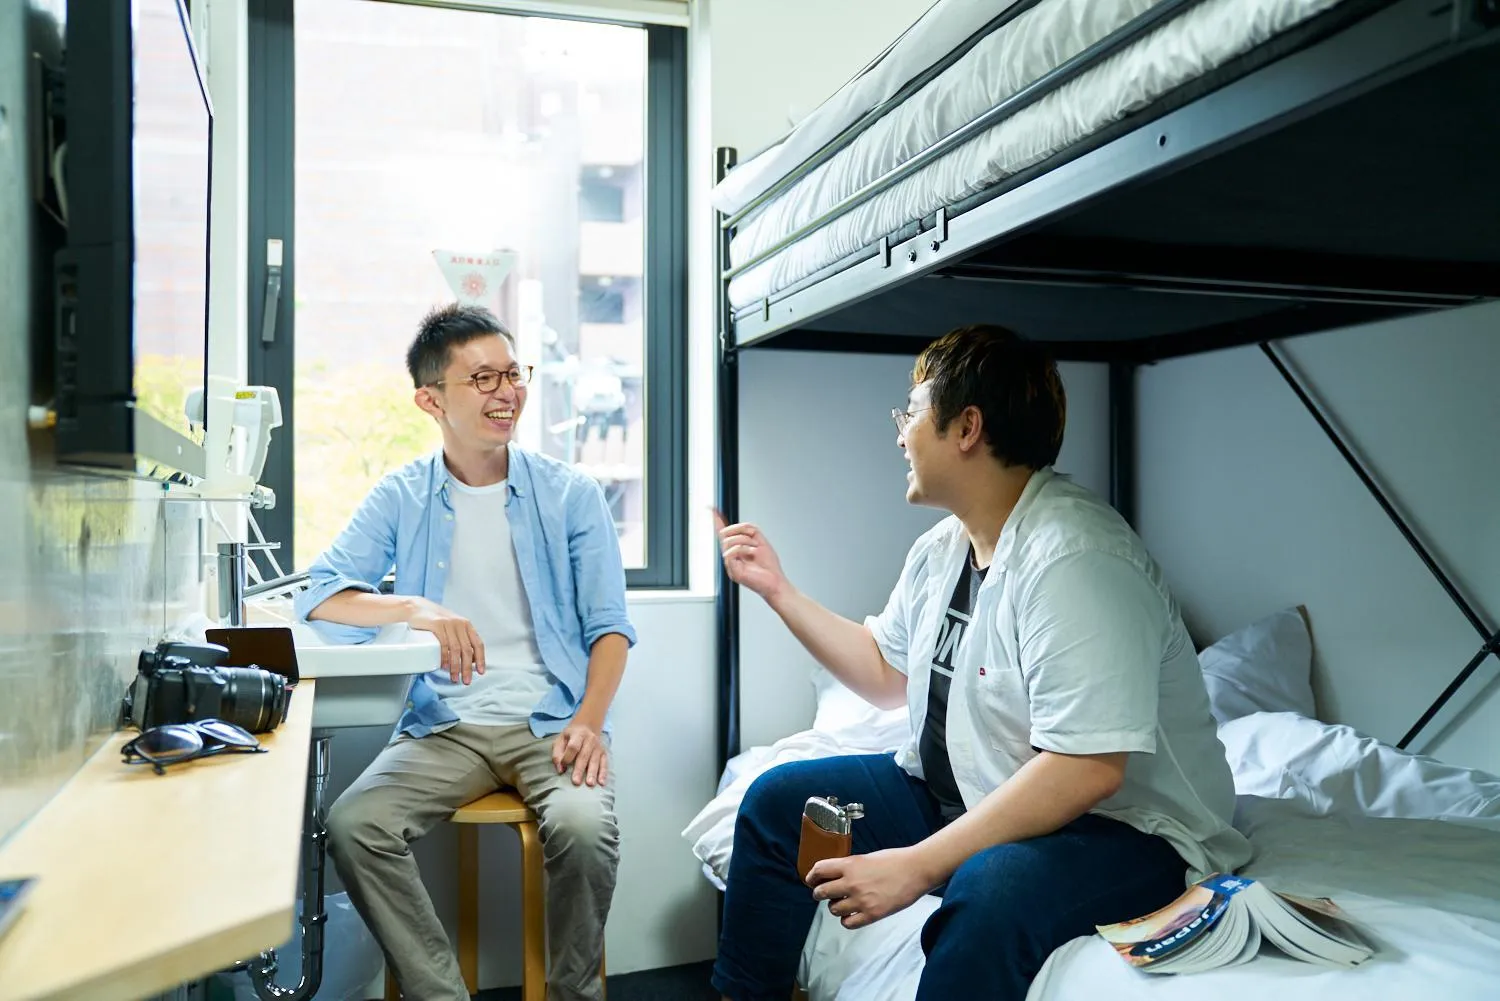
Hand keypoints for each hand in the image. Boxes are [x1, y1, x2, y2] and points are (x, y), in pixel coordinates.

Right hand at [405, 598, 485, 684]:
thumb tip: (470, 659)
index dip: (481, 659)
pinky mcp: (437, 625)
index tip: (481, 672)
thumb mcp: (452, 627)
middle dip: (468, 668)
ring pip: (456, 649)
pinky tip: (444, 666)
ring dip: (456, 666)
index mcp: (467, 626)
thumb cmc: (434, 620)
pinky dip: (445, 657)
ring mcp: (449, 624)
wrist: (417, 608)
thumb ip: (461, 639)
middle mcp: (460, 624)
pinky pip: (444, 644)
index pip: (478, 644)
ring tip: (454, 677)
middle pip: (467, 650)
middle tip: (466, 681)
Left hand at [551, 720, 607, 786]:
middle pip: (584, 755)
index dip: (568, 757)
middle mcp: (590, 739)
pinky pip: (604, 763)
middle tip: (576, 782)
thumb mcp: (560, 740)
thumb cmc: (571, 736)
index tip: (563, 767)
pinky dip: (603, 773)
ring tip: (590, 784)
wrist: (587, 725)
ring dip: (592, 773)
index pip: (573, 746)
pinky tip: (602, 782)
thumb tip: (560, 770)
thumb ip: (557, 754)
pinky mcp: (604, 752)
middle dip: (580, 769)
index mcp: (578, 734)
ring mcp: (598, 746)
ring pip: (595, 760)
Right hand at [713, 508, 789, 602]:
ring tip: (755, 551)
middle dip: (741, 532)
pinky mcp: (732, 572)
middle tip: (754, 540)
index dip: (717, 520)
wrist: (776, 583)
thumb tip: (741, 525)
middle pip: (726, 534)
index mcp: (737, 550)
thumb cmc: (769, 566)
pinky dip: (742, 550)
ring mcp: (731, 565)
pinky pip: (730, 554)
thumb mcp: (762, 542)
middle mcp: (732, 557)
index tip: (710, 508)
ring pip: (728, 542)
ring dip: (745, 542)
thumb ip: (751, 531)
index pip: (724, 533)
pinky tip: (751, 554)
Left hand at [807, 848, 932, 929]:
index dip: (812, 876)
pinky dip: (847, 920)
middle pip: (821, 892)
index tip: (811, 881)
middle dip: (819, 894)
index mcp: (850, 865)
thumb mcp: (866, 858)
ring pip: (833, 909)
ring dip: (835, 907)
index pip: (819, 870)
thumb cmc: (894, 860)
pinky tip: (853, 914)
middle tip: (824, 894)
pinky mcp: (871, 915)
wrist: (916, 870)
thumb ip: (850, 867)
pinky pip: (847, 923)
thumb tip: (835, 875)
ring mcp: (861, 900)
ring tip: (844, 903)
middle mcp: (851, 883)